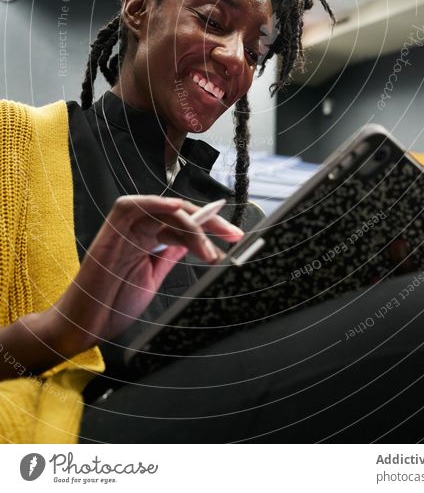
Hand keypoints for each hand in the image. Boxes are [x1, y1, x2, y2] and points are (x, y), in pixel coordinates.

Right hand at [49, 195, 243, 357]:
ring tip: (209, 248)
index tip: (233, 237)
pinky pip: (133, 206)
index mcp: (149, 239)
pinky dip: (156, 203)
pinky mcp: (112, 229)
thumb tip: (195, 242)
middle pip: (180, 215)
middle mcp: (139, 228)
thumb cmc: (113, 304)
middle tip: (233, 236)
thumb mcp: (153, 277)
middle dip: (210, 223)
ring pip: (165, 211)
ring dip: (191, 224)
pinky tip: (178, 208)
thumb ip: (170, 255)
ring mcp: (126, 227)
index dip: (210, 228)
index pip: (185, 225)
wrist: (86, 323)